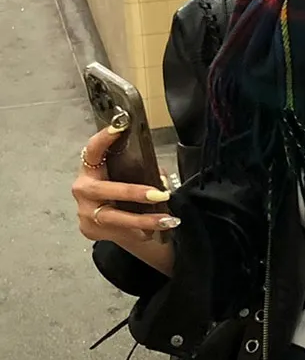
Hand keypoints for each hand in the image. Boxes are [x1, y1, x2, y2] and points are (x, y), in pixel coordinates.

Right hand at [72, 124, 176, 279]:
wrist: (104, 221)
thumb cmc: (116, 190)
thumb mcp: (123, 177)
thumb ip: (138, 173)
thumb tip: (161, 180)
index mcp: (90, 167)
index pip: (92, 149)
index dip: (104, 138)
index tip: (120, 127)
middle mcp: (82, 188)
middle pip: (105, 189)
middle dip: (133, 192)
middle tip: (159, 194)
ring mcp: (84, 212)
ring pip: (113, 217)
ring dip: (142, 219)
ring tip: (167, 219)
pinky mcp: (91, 230)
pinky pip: (117, 232)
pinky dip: (139, 231)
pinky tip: (155, 232)